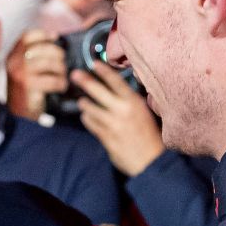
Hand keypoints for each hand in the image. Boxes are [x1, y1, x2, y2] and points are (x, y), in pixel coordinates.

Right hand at [5, 29, 66, 120]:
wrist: (18, 113)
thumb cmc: (26, 90)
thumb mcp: (24, 70)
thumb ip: (34, 57)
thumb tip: (57, 44)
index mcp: (13, 55)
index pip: (27, 37)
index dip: (43, 35)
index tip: (55, 37)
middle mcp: (15, 62)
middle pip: (43, 48)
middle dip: (58, 54)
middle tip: (62, 63)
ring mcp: (21, 74)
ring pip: (50, 63)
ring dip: (61, 70)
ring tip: (63, 76)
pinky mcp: (30, 86)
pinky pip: (52, 80)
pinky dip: (61, 83)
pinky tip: (61, 86)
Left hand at [73, 61, 164, 175]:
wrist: (151, 161)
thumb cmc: (151, 136)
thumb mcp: (146, 114)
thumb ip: (132, 103)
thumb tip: (118, 91)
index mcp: (134, 102)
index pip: (116, 82)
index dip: (104, 71)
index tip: (94, 63)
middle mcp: (122, 111)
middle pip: (99, 92)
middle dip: (85, 81)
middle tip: (74, 74)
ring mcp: (113, 124)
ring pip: (91, 109)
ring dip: (85, 104)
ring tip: (82, 102)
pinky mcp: (106, 137)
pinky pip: (91, 124)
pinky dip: (88, 119)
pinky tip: (87, 117)